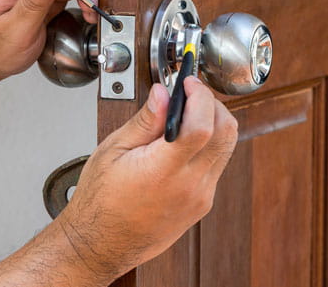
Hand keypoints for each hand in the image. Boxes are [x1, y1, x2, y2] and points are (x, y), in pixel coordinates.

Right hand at [55, 78, 238, 279]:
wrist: (102, 244)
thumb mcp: (113, 151)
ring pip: (227, 148)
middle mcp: (190, 186)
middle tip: (190, 92)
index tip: (188, 82)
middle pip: (226, 133)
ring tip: (187, 113)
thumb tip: (163, 93)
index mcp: (163, 171)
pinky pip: (217, 165)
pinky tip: (185, 139)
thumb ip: (144, 121)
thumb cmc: (100, 202)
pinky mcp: (202, 204)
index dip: (200, 96)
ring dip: (215, 122)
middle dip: (212, 103)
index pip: (202, 126)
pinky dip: (209, 143)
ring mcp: (200, 197)